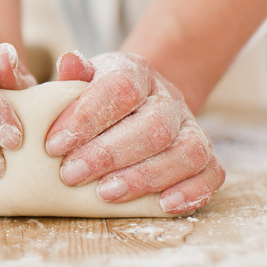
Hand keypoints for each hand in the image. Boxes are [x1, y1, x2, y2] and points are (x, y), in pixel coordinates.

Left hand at [47, 51, 225, 213]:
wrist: (138, 103)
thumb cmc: (99, 98)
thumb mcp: (83, 81)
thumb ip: (74, 76)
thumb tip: (68, 61)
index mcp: (136, 72)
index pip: (121, 89)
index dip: (88, 118)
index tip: (54, 144)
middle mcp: (169, 98)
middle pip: (154, 126)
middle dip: (109, 154)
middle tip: (71, 174)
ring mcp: (191, 127)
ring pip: (186, 152)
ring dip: (145, 177)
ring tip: (105, 194)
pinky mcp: (206, 157)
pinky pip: (211, 174)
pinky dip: (191, 192)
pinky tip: (162, 206)